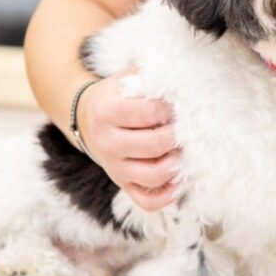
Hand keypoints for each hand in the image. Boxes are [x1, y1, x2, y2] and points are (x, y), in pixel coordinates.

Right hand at [76, 72, 179, 210]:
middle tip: (184, 129)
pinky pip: (147, 201)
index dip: (169, 109)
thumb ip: (152, 74)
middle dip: (176, 136)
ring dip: (175, 165)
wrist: (90, 118)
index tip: (175, 105)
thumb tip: (185, 76)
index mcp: (106, 111)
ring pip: (152, 176)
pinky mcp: (123, 185)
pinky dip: (167, 196)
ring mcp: (114, 167)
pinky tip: (178, 179)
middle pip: (153, 146)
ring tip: (183, 151)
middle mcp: (106, 141)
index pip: (149, 113)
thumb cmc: (120, 95)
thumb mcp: (129, 76)